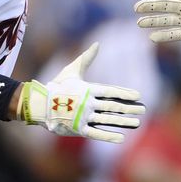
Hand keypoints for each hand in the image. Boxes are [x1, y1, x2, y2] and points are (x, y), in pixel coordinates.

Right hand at [19, 42, 144, 143]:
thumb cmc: (57, 86)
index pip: (111, 91)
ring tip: (137, 123)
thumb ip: (86, 58)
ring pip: (107, 120)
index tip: (138, 95)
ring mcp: (83, 117)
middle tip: (143, 110)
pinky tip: (121, 138)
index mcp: (88, 89)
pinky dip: (109, 136)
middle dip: (129, 108)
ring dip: (123, 122)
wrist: (38, 104)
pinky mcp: (77, 129)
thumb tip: (97, 43)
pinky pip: (96, 133)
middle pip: (112, 106)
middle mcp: (87, 103)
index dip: (125, 93)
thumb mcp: (72, 70)